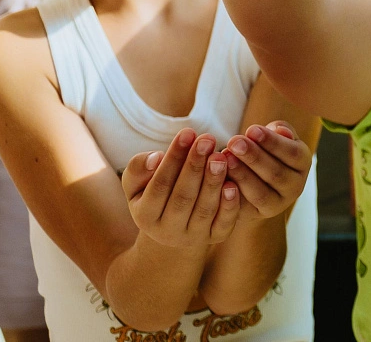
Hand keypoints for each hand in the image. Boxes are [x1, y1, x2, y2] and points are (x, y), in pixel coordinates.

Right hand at [122, 130, 239, 248]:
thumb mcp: (137, 183)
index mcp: (145, 216)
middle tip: (207, 139)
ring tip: (221, 156)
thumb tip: (156, 157)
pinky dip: (229, 205)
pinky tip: (233, 184)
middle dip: (195, 166)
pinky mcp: (215, 238)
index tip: (187, 132)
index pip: (159, 185)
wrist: (173, 229)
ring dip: (213, 182)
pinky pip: (223, 224)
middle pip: (183, 198)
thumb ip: (138, 168)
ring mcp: (193, 237)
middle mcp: (167, 231)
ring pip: (204, 210)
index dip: (173, 158)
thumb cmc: (155, 193)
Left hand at [222, 123, 312, 221]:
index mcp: (302, 162)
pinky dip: (233, 194)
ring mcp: (279, 204)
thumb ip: (278, 131)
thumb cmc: (265, 150)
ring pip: (261, 193)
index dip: (272, 142)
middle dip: (253, 157)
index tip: (251, 129)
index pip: (292, 153)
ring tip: (225, 158)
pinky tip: (220, 179)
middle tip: (234, 142)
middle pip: (276, 173)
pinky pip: (246, 208)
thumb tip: (280, 130)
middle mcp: (296, 186)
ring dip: (242, 175)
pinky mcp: (259, 215)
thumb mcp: (274, 137)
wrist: (256, 181)